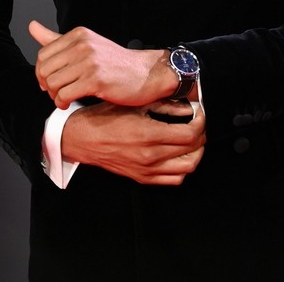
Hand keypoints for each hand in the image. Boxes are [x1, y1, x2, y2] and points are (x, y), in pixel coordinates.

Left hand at [29, 21, 175, 108]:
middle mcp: (82, 45)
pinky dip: (62, 103)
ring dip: (55, 96)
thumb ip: (55, 38)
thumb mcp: (85, 44)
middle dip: (46, 85)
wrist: (144, 73)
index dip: (42, 72)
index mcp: (78, 34)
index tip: (49, 81)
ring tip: (65, 97)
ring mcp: (89, 62)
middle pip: (45, 70)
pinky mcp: (95, 80)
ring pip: (52, 83)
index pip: (43, 54)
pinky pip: (64, 95)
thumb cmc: (114, 62)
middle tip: (57, 92)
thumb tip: (31, 26)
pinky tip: (70, 102)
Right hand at [62, 99, 205, 184]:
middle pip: (193, 151)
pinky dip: (183, 168)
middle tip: (198, 122)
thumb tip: (187, 106)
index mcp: (149, 135)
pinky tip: (179, 154)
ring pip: (187, 168)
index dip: (201, 121)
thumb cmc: (104, 118)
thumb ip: (164, 105)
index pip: (191, 134)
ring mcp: (147, 170)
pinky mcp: (142, 178)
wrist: (82, 139)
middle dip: (201, 135)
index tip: (199, 112)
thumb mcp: (135, 104)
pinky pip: (174, 179)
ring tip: (192, 138)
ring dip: (196, 152)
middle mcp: (150, 156)